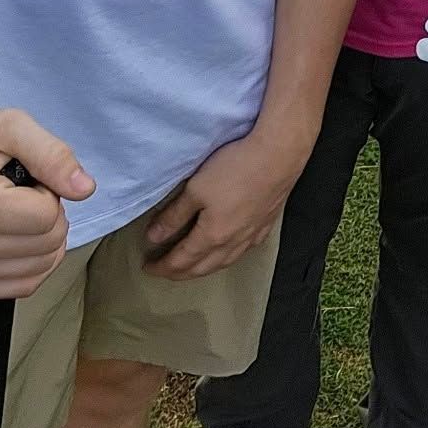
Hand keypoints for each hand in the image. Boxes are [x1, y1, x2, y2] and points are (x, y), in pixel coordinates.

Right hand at [0, 110, 93, 298]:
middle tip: (21, 196)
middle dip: (48, 214)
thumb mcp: (5, 129)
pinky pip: (24, 286)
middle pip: (48, 244)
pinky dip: (34, 263)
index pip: (47, 217)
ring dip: (43, 238)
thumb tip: (84, 188)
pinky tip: (19, 238)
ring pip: (41, 267)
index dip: (48, 192)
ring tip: (15, 214)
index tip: (25, 180)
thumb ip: (50, 154)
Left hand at [144, 131, 305, 280]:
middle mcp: (232, 243)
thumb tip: (153, 238)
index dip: (162, 266)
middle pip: (202, 268)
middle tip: (165, 271)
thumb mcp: (196, 188)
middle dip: (180, 273)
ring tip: (192, 267)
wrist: (279, 154)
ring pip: (223, 263)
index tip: (147, 267)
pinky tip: (229, 252)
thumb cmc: (235, 168)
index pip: (181, 260)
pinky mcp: (266, 224)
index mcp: (212, 236)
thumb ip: (174, 216)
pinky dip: (227, 258)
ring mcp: (252, 235)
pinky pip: (242, 252)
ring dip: (204, 269)